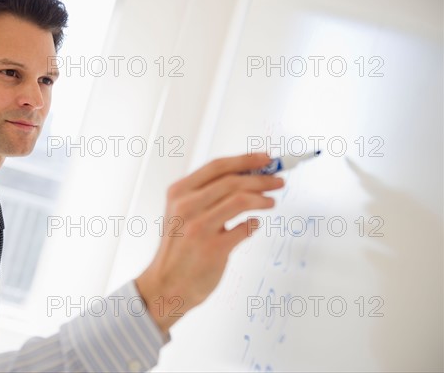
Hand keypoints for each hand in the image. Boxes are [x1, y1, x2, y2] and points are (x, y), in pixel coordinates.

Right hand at [135, 153, 283, 334]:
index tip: (265, 159)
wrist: (166, 284)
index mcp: (179, 192)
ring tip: (271, 201)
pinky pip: (244, 228)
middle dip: (261, 178)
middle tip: (277, 181)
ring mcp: (199, 227)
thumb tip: (245, 177)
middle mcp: (187, 206)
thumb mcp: (180, 213)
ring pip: (241, 200)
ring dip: (262, 199)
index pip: (217, 167)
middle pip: (233, 181)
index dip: (245, 159)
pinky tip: (253, 224)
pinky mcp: (213, 248)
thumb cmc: (178, 248)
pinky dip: (253, 224)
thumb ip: (205, 195)